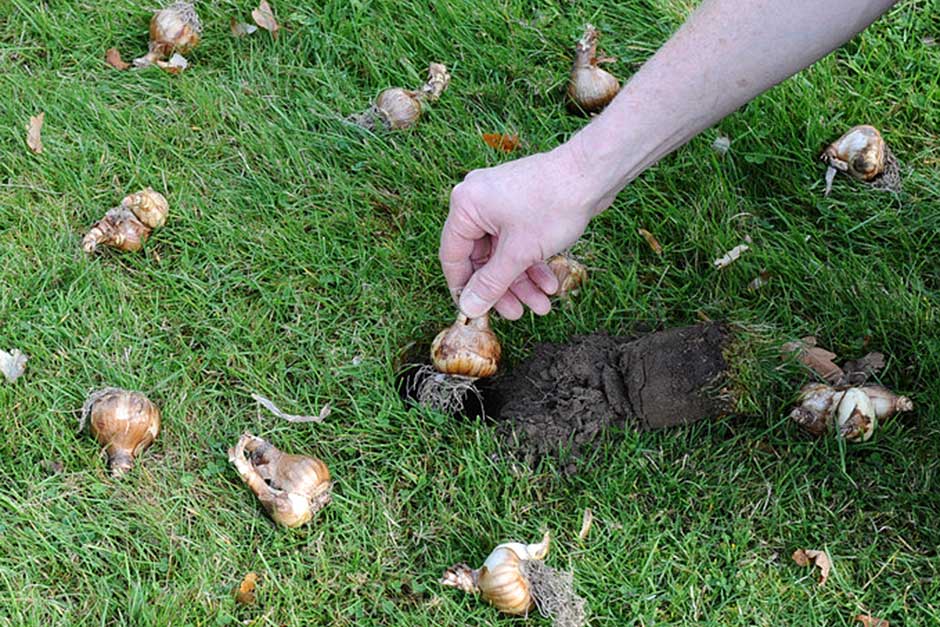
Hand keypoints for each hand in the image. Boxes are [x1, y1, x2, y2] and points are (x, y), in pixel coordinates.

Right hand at [439, 141, 611, 319]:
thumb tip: (469, 307)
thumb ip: (491, 283)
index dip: (463, 288)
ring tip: (541, 305)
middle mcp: (478, 201)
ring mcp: (501, 202)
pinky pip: (518, 241)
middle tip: (516, 314)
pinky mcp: (522, 205)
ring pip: (504, 252)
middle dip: (502, 288)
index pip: (452, 256)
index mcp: (465, 206)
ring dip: (522, 281)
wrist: (593, 174)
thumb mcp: (518, 253)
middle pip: (482, 257)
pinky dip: (531, 262)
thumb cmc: (553, 205)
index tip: (475, 312)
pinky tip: (550, 284)